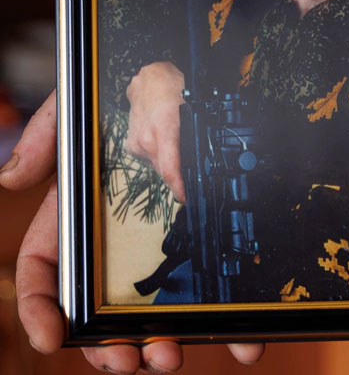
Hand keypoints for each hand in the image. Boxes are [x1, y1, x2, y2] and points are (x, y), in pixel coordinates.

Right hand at [0, 90, 263, 371]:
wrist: (179, 82)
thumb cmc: (122, 100)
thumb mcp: (78, 109)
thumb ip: (46, 139)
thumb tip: (10, 179)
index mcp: (75, 219)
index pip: (44, 273)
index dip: (40, 311)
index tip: (53, 338)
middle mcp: (115, 241)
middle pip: (100, 309)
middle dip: (110, 346)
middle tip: (131, 362)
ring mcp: (160, 242)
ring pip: (154, 310)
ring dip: (162, 341)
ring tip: (174, 354)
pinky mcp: (201, 237)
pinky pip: (209, 284)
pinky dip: (224, 319)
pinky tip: (243, 342)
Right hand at [126, 61, 185, 202]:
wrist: (149, 78)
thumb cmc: (172, 87)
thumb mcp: (193, 108)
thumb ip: (198, 133)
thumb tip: (208, 156)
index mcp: (163, 130)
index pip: (169, 169)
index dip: (179, 187)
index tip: (186, 198)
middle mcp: (146, 139)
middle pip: (166, 170)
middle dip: (180, 174)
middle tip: (193, 172)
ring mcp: (136, 143)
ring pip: (158, 165)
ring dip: (170, 162)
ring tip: (178, 145)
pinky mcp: (131, 145)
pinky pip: (150, 158)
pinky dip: (160, 155)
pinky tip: (165, 141)